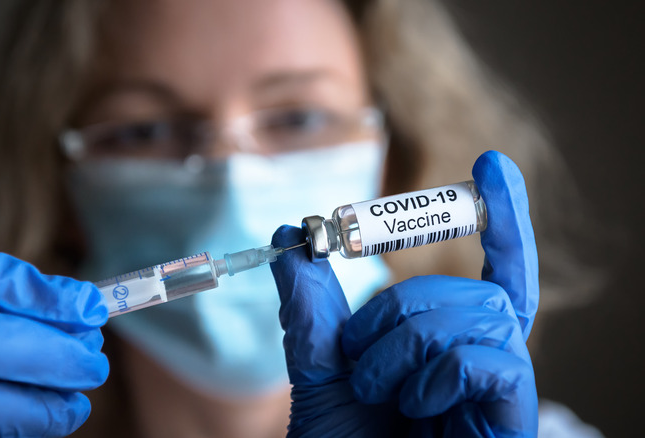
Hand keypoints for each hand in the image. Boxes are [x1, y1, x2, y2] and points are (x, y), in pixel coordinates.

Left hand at [270, 150, 538, 436]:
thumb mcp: (316, 368)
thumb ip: (308, 304)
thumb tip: (289, 235)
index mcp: (447, 346)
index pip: (491, 272)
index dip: (500, 220)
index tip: (493, 167)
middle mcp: (483, 360)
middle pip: (472, 288)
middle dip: (400, 308)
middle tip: (359, 354)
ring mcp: (500, 389)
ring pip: (475, 313)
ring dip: (406, 344)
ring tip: (378, 390)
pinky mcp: (511, 416)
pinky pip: (488, 357)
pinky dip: (436, 371)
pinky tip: (413, 407)